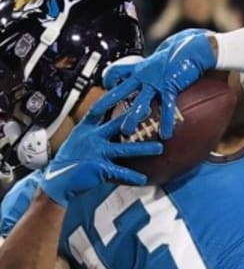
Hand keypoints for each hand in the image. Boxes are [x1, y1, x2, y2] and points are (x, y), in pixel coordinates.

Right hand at [39, 106, 161, 204]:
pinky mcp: (98, 168)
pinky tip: (143, 179)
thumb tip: (112, 128)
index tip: (123, 88)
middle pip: (115, 125)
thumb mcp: (80, 142)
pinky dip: (132, 176)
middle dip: (132, 118)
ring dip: (143, 148)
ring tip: (159, 148)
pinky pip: (119, 172)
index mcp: (85, 130)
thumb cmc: (71, 162)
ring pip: (124, 149)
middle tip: (149, 111)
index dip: (110, 99)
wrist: (58, 180)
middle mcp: (91, 138)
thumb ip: (96, 135)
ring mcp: (95, 152)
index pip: (98, 109)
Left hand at [102, 29, 217, 138]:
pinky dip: (166, 122)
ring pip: (139, 102)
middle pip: (119, 90)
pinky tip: (165, 135)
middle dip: (105, 103)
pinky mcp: (170, 87)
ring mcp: (156, 82)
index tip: (106, 86)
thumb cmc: (179, 52)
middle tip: (93, 115)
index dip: (109, 80)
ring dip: (131, 117)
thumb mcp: (161, 59)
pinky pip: (166, 107)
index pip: (117, 72)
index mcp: (140, 67)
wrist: (193, 47)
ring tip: (126, 131)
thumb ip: (153, 68)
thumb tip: (153, 72)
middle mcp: (144, 75)